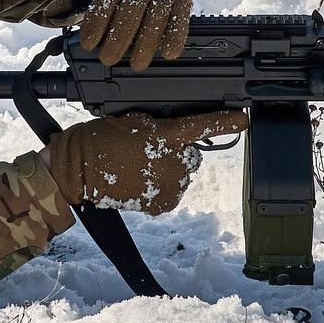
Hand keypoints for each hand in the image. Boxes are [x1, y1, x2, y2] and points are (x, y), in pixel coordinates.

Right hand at [44, 111, 247, 214]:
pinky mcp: (162, 202)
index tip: (244, 119)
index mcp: (166, 135)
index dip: (227, 122)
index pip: (203, 125)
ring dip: (167, 170)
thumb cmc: (100, 139)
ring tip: (138, 167)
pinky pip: (171, 192)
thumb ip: (159, 127)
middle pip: (190, 154)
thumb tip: (172, 134)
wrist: (79, 169)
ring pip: (181, 174)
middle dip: (176, 152)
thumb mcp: (132, 120)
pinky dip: (160, 188)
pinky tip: (140, 182)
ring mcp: (169, 184)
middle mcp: (174, 160)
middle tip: (147, 152)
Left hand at [77, 0, 199, 69]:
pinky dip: (176, 36)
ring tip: (136, 64)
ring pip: (156, 18)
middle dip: (117, 39)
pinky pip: (181, 18)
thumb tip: (50, 13)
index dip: (95, 24)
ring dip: (146, 44)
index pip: (105, 0)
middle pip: (130, 12)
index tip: (87, 43)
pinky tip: (168, 53)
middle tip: (107, 59)